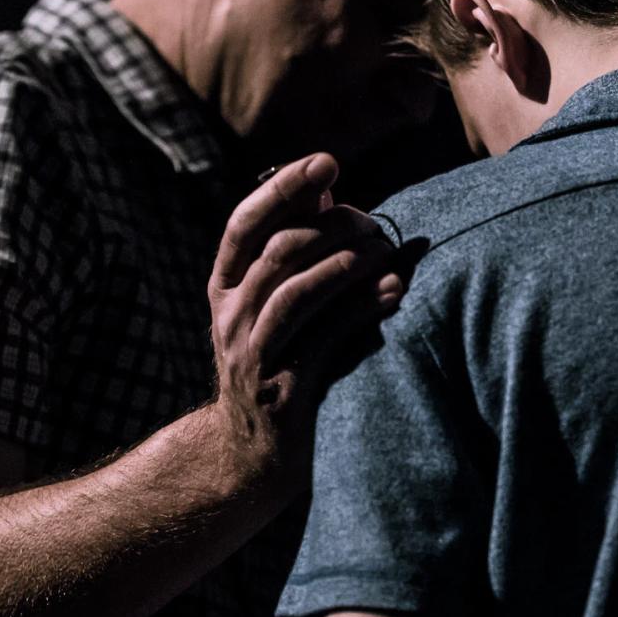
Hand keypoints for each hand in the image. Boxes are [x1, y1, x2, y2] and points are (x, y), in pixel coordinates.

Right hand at [208, 153, 405, 455]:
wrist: (254, 455)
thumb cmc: (281, 360)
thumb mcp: (275, 304)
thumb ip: (295, 251)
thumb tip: (326, 192)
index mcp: (225, 286)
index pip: (245, 223)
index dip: (283, 187)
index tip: (326, 161)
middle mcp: (230, 316)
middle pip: (277, 253)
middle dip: (332, 228)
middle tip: (374, 222)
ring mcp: (252, 355)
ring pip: (294, 293)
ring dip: (346, 264)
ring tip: (385, 250)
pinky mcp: (282, 390)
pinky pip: (323, 340)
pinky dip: (360, 310)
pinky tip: (393, 292)